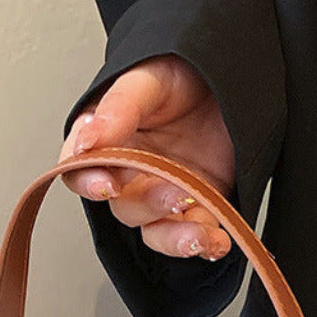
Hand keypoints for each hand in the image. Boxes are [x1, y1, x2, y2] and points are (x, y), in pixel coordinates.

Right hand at [60, 55, 234, 260]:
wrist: (236, 79)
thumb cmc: (186, 72)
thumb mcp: (149, 80)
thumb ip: (118, 109)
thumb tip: (85, 141)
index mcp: (106, 140)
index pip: (80, 170)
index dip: (88, 181)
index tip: (107, 184)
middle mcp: (131, 174)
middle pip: (124, 207)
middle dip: (148, 205)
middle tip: (173, 192)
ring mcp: (163, 194)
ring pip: (157, 231)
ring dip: (176, 238)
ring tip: (199, 234)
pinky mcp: (197, 207)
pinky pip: (195, 236)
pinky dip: (207, 244)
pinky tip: (217, 240)